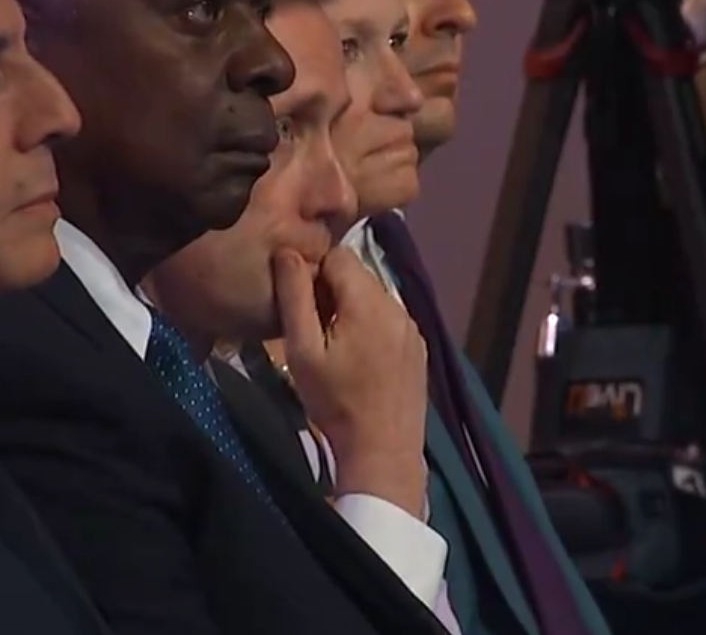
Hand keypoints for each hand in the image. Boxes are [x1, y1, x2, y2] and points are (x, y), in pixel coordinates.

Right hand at [272, 248, 428, 513]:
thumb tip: (287, 252)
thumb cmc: (335, 402)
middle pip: (357, 275)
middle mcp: (397, 305)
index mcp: (369, 300)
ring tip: (333, 345)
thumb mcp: (302, 350)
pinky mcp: (418, 347)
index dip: (312, 271)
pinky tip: (357, 358)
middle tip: (311, 327)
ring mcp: (412, 327)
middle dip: (330, 289)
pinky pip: (388, 319)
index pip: (338, 255)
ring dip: (349, 308)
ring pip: (373, 296)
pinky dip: (369, 325)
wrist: (382, 451)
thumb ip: (295, 297)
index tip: (298, 303)